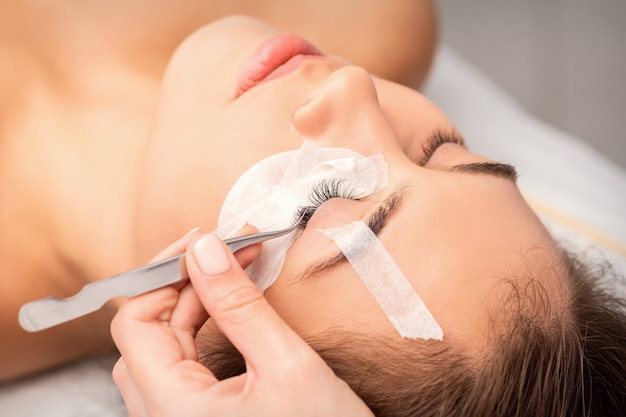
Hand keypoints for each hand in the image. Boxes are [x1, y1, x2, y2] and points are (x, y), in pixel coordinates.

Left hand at [110, 228, 373, 416]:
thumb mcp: (287, 364)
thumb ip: (240, 306)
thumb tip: (205, 248)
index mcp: (173, 408)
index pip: (134, 322)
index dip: (164, 274)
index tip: (204, 241)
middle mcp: (163, 416)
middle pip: (146, 332)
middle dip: (185, 283)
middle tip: (229, 250)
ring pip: (163, 347)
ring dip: (193, 303)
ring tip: (231, 272)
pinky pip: (181, 364)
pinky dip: (201, 328)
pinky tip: (228, 309)